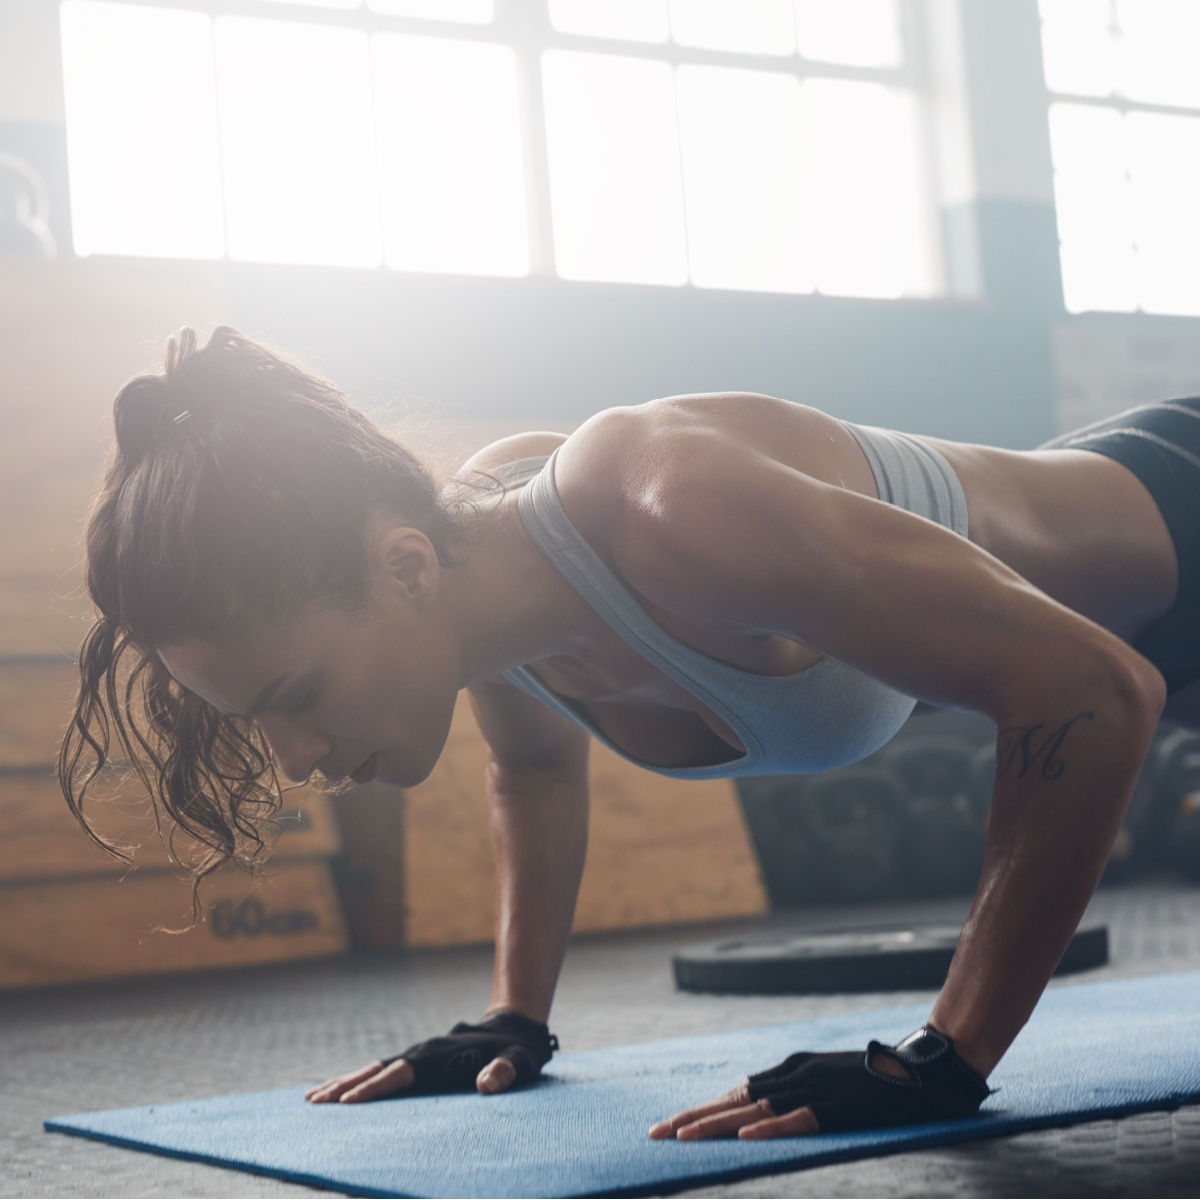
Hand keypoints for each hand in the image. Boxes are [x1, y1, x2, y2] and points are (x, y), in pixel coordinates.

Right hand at [305, 1012, 557, 1103]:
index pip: (400, 1075)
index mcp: (438, 1058)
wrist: (512, 1026)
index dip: (374, 1089)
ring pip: (373, 1069)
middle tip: (312, 1103)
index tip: (345, 1104)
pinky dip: (358, 1081)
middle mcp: (422, 1054)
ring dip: (344, 1083)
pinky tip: (341, 1092)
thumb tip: (487, 1085)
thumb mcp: (518, 1061)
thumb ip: (505, 1072)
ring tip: (312, 1098)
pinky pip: (382, 1071)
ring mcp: (418, 1056)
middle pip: (376, 1070)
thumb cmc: (516, 1050)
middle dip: (345, 1087)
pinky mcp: (419, 1062)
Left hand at [649, 1026, 989, 1140]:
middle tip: (655, 1134)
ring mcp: (813, 1089)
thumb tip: (759, 1112)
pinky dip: (769, 1130)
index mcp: (789, 1068)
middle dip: (692, 1118)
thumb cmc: (873, 1077)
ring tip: (682, 1139)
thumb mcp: (825, 1078)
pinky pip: (797, 1120)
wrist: (921, 1068)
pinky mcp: (836, 1106)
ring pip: (753, 1110)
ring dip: (715, 1126)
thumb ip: (794, 1091)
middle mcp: (793, 1074)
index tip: (669, 1126)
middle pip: (732, 1100)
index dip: (701, 1110)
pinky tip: (745, 1139)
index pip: (735, 1093)